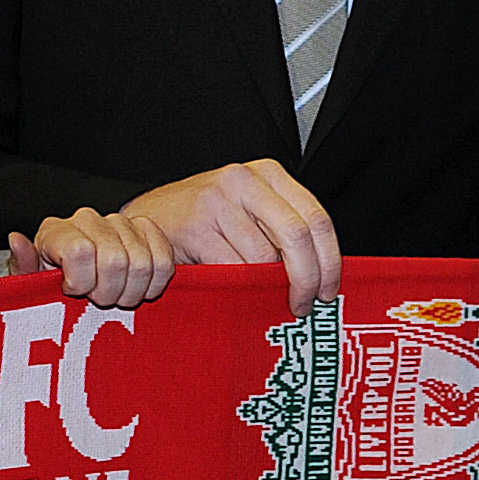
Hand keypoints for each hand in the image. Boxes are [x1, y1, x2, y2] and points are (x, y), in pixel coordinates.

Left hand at [9, 208, 178, 307]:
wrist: (78, 287)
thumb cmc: (50, 290)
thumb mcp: (30, 287)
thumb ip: (24, 266)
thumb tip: (16, 239)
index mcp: (56, 230)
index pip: (80, 250)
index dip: (81, 282)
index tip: (73, 292)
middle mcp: (87, 219)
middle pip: (114, 260)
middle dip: (107, 293)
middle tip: (97, 300)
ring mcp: (119, 223)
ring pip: (142, 263)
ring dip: (130, 292)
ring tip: (114, 296)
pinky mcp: (147, 231)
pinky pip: (164, 259)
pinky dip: (154, 283)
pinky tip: (136, 288)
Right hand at [119, 159, 343, 312]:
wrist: (148, 217)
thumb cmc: (205, 219)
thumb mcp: (249, 210)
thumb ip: (282, 228)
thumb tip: (323, 273)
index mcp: (267, 174)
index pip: (316, 218)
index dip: (329, 261)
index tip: (329, 291)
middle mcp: (244, 180)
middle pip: (297, 235)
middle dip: (308, 278)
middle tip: (305, 305)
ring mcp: (217, 201)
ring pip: (264, 257)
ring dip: (271, 288)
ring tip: (268, 301)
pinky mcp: (196, 226)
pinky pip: (233, 268)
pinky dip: (242, 288)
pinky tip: (241, 294)